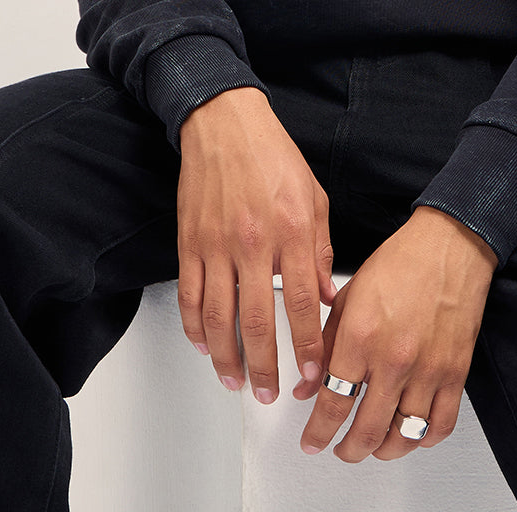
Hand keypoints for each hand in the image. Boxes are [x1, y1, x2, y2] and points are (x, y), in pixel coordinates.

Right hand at [176, 87, 335, 404]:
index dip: (306, 344)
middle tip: (271, 393)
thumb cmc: (271, 154)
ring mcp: (217, 244)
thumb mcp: (314, 197)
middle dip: (266, 367)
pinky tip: (204, 344)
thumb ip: (321, 249)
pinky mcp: (190, 242)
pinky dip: (195, 326)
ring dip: (227, 357)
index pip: (301, 302)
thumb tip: (326, 296)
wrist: (224, 123)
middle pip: (257, 321)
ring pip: (218, 317)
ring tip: (236, 380)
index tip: (310, 372)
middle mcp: (254, 241)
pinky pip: (191, 295)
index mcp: (292, 230)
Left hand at [296, 206, 497, 461]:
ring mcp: (428, 369)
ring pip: (403, 436)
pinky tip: (410, 434)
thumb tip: (308, 386)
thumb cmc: (401, 263)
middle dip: (346, 450)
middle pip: (366, 430)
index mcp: (361, 336)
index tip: (311, 441)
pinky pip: (440, 426)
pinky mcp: (455, 373)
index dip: (317, 431)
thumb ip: (325, 344)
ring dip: (382, 451)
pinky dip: (423, 440)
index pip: (332, 402)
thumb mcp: (348, 296)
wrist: (448, 245)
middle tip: (338, 449)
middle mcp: (394, 358)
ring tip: (371, 447)